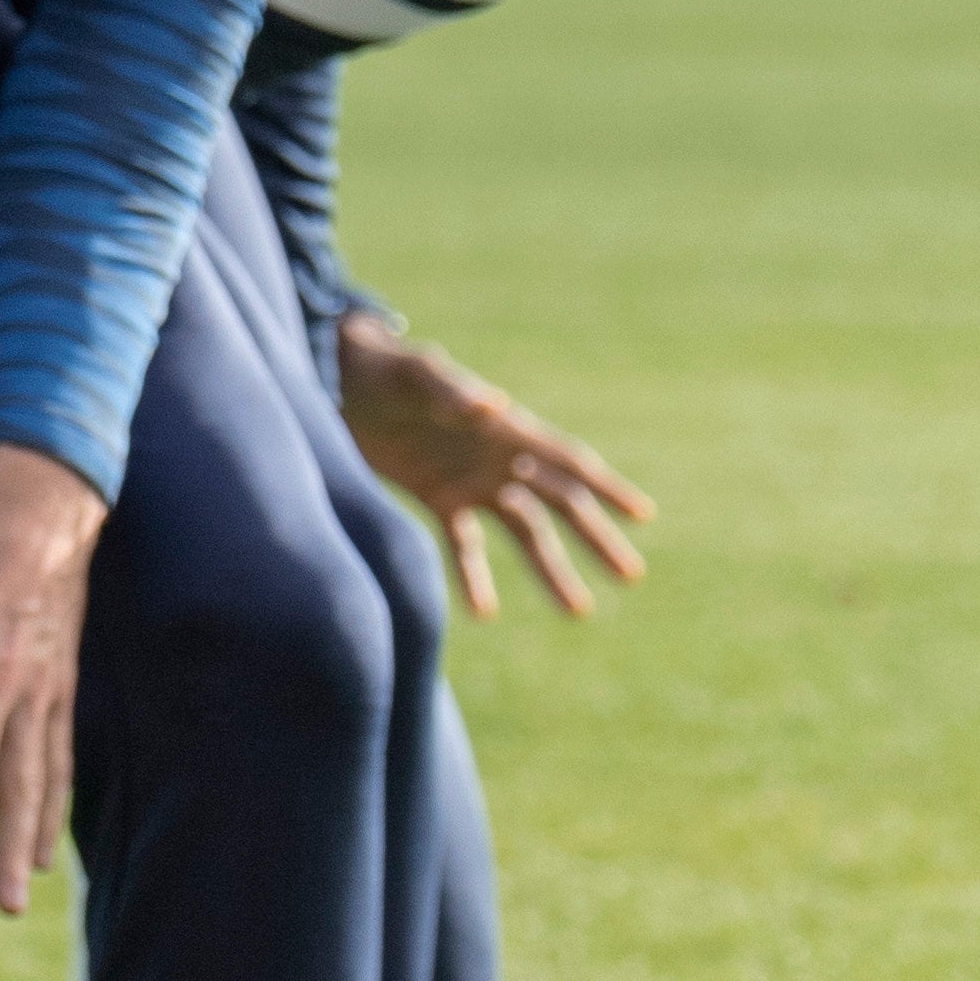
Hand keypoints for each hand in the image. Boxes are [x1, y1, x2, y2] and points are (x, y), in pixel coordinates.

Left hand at [334, 312, 650, 619]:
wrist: (335, 377)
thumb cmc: (384, 367)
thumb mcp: (416, 375)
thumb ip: (452, 392)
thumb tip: (493, 406)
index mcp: (506, 427)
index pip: (566, 461)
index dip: (605, 487)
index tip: (644, 515)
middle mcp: (498, 457)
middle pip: (559, 503)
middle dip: (596, 538)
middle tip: (631, 575)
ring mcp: (470, 480)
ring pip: (523, 532)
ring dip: (551, 569)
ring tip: (581, 612)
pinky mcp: (437, 496)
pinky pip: (464, 545)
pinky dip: (475, 577)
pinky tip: (485, 613)